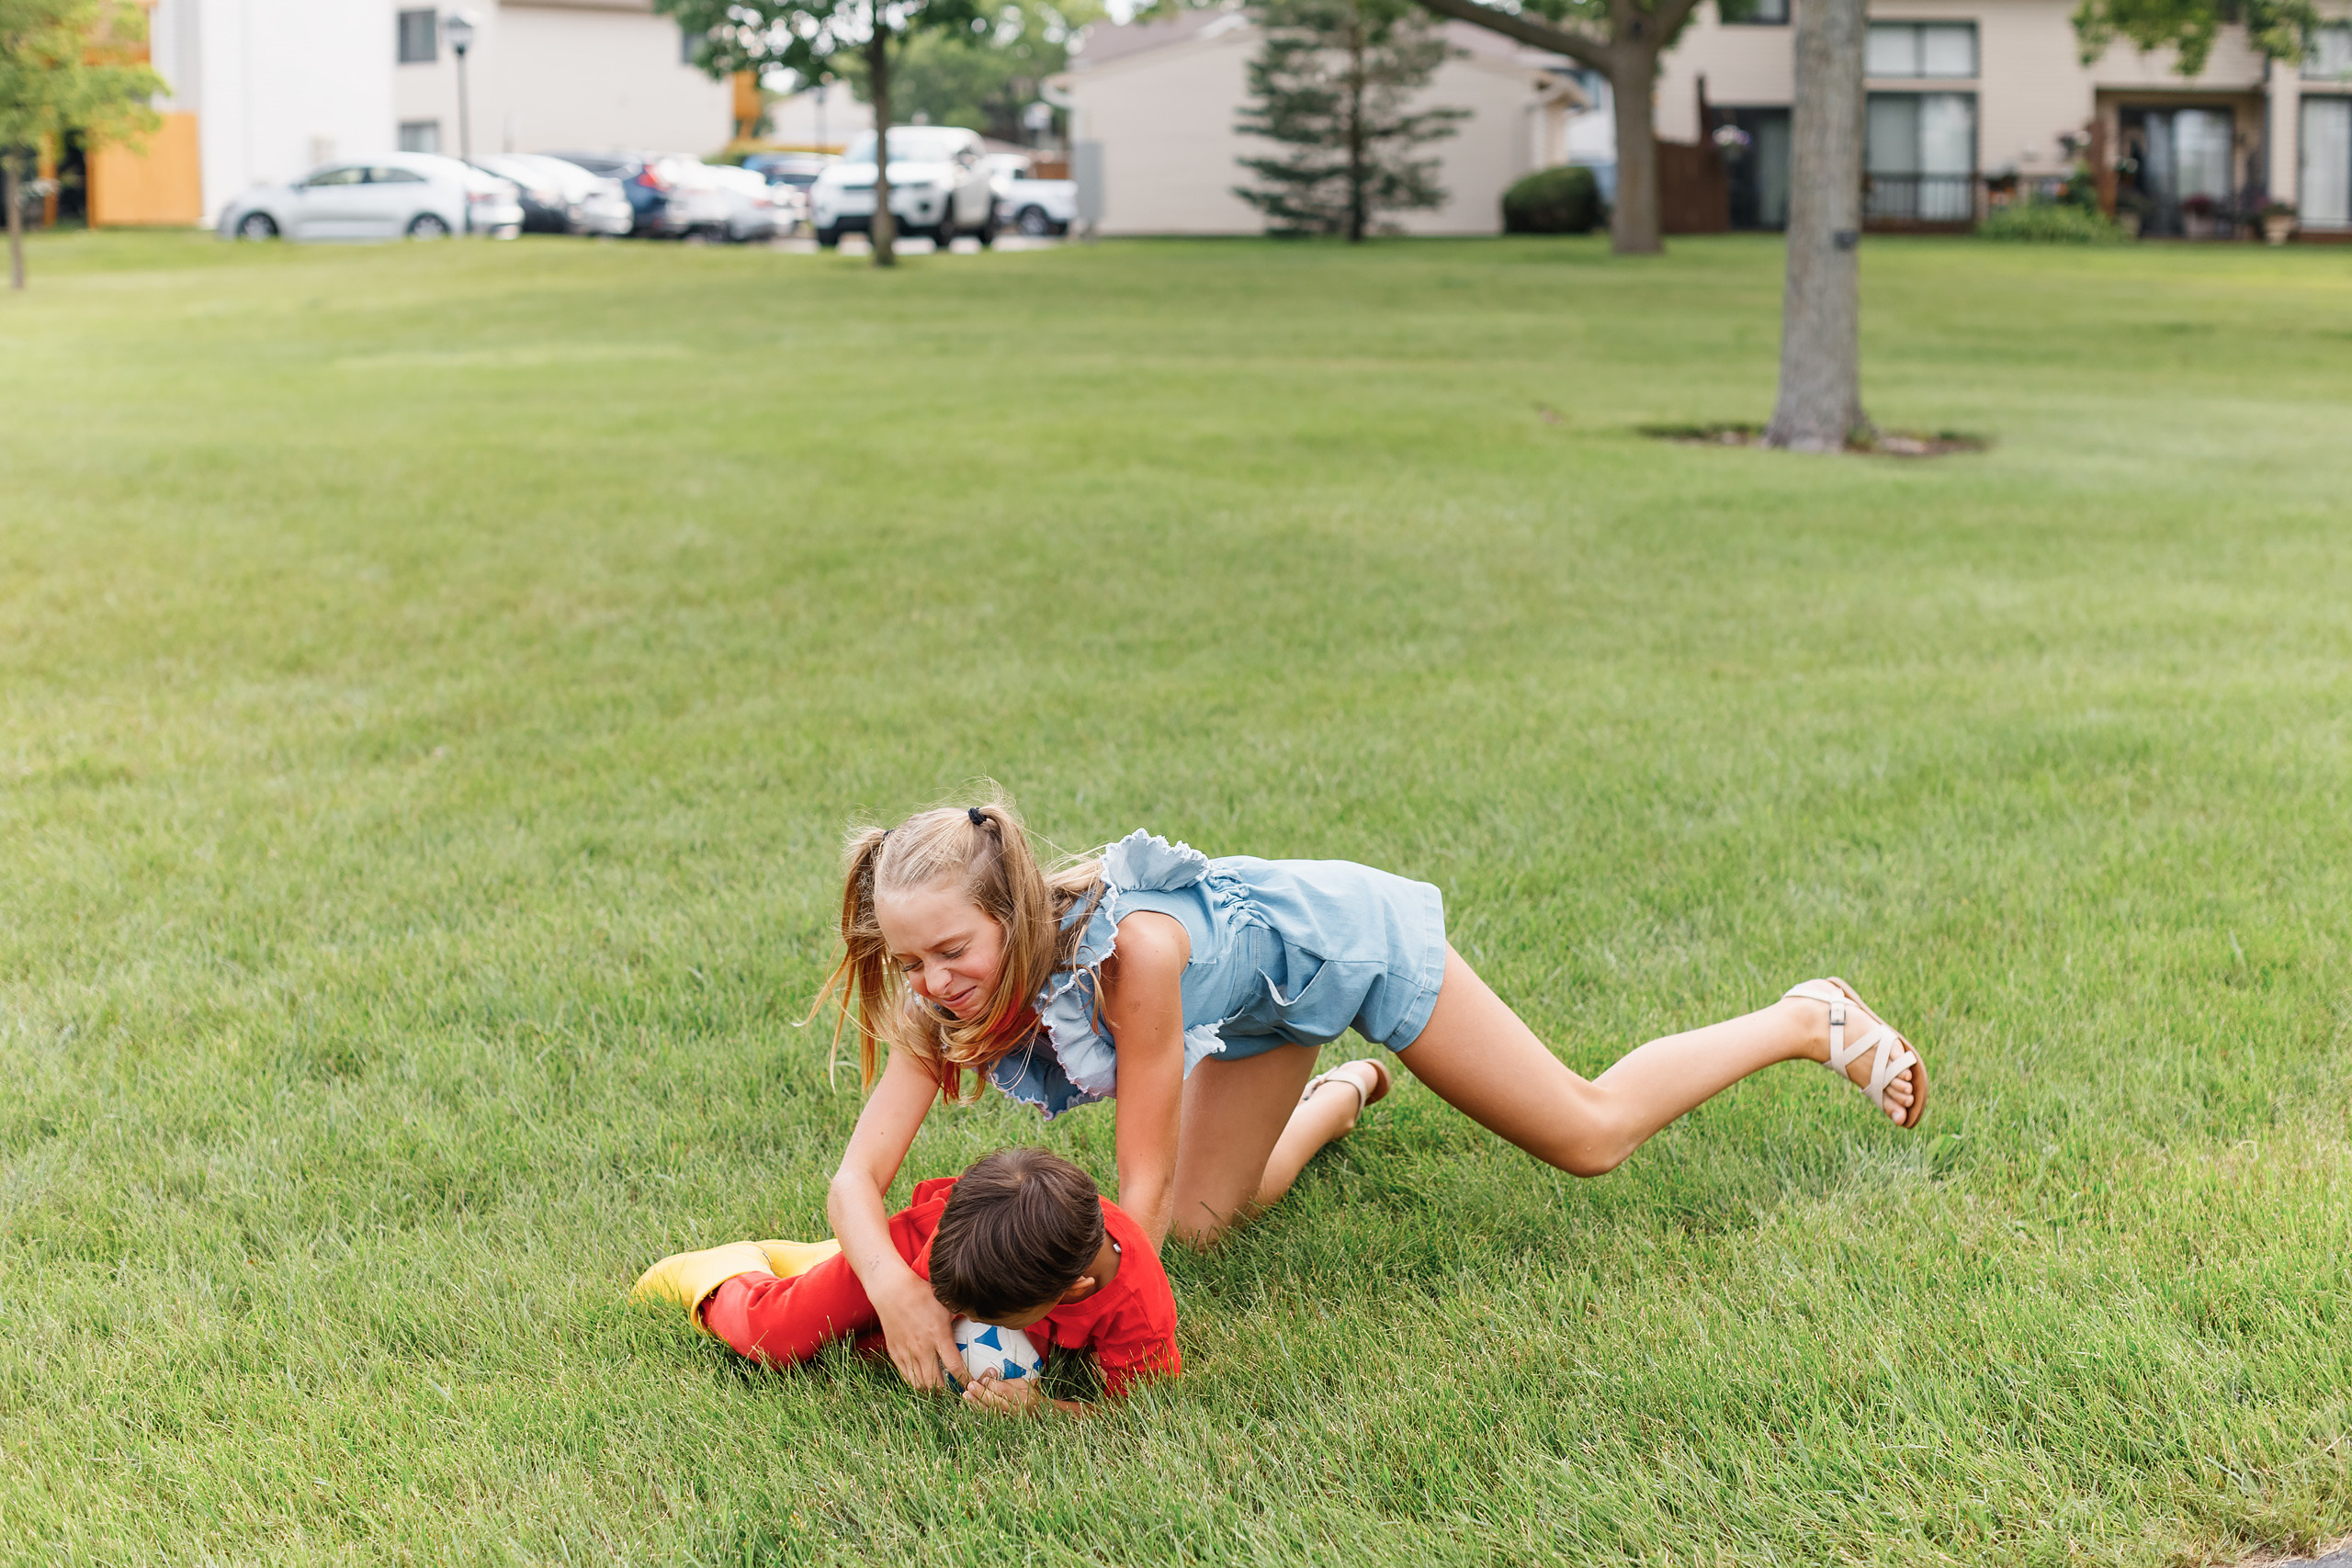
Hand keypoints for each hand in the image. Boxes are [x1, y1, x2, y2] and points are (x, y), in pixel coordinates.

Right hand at [872, 1273, 961, 1392]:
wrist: (892, 1291)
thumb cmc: (922, 1294)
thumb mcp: (947, 1303)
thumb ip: (963, 1315)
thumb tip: (982, 1319)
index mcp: (938, 1335)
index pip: (954, 1366)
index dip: (965, 1380)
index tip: (972, 1385)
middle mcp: (922, 1348)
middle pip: (935, 1383)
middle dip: (947, 1393)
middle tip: (956, 1393)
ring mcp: (907, 1353)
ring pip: (919, 1384)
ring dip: (931, 1391)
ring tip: (940, 1392)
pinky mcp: (895, 1354)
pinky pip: (906, 1377)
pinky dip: (916, 1383)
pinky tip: (924, 1382)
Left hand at [961, 1370, 1045, 1416]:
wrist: (1040, 1415)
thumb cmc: (1029, 1396)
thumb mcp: (1022, 1385)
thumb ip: (1006, 1383)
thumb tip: (987, 1381)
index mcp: (1025, 1399)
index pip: (1006, 1392)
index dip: (993, 1385)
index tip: (982, 1379)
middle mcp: (1018, 1412)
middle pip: (997, 1403)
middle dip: (982, 1394)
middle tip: (970, 1386)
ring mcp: (1010, 1421)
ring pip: (991, 1413)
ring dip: (977, 1404)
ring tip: (967, 1396)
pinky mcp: (1004, 1426)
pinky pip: (989, 1419)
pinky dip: (979, 1412)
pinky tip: (970, 1406)